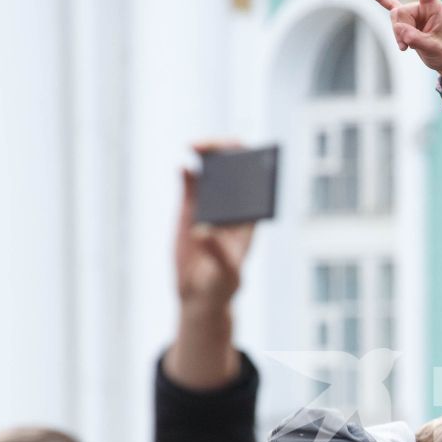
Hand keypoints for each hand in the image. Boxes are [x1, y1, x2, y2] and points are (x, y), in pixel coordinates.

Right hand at [174, 155, 254, 313]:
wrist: (201, 294)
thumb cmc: (223, 285)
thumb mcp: (227, 273)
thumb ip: (218, 252)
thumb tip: (203, 229)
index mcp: (251, 216)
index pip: (258, 181)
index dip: (253, 165)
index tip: (242, 160)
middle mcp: (233, 205)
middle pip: (235, 167)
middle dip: (225, 151)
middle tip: (210, 147)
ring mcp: (211, 203)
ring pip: (212, 169)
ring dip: (206, 154)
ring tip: (194, 147)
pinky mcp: (190, 207)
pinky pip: (190, 182)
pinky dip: (186, 172)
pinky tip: (183, 168)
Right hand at [366, 0, 441, 82]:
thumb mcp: (432, 47)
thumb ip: (416, 39)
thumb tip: (400, 32)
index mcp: (434, 7)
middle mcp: (423, 7)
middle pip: (400, 12)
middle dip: (400, 29)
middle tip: (408, 44)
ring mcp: (414, 13)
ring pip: (395, 18)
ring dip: (397, 34)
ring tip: (405, 47)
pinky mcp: (408, 21)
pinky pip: (391, 7)